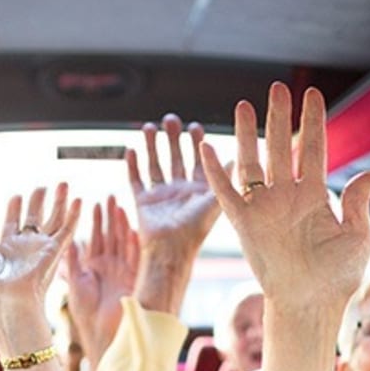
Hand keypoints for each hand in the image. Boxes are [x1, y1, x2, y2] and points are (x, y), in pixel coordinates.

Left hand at [0, 184, 80, 332]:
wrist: (8, 306)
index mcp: (7, 251)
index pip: (13, 224)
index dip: (15, 209)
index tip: (17, 197)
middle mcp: (26, 249)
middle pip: (35, 219)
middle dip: (38, 202)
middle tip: (43, 187)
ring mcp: (41, 250)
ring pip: (53, 220)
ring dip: (59, 202)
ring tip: (63, 184)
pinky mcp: (54, 252)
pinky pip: (67, 230)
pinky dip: (74, 215)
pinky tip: (79, 201)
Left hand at [61, 196, 138, 370]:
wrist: (102, 333)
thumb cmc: (86, 314)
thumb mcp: (75, 283)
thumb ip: (73, 262)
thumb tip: (68, 241)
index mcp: (94, 268)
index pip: (96, 239)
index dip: (95, 221)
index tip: (94, 203)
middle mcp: (110, 268)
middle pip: (110, 236)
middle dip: (109, 217)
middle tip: (109, 196)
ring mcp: (123, 272)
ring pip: (122, 243)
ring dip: (121, 225)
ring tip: (119, 205)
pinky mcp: (133, 279)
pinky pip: (135, 257)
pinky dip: (134, 243)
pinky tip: (132, 228)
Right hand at [126, 114, 220, 313]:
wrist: (171, 251)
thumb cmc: (195, 229)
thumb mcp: (214, 200)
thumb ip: (223, 178)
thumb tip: (238, 155)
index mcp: (198, 191)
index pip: (198, 160)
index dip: (196, 142)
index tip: (194, 125)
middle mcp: (180, 191)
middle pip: (175, 158)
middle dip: (173, 138)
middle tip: (171, 119)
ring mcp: (161, 196)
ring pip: (155, 164)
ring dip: (151, 145)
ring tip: (149, 126)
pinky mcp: (143, 202)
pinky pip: (136, 179)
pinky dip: (133, 165)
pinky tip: (131, 149)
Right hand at [199, 82, 369, 370]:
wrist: (310, 304)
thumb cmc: (337, 277)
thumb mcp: (357, 236)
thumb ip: (358, 202)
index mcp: (315, 197)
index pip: (314, 150)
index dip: (313, 121)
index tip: (313, 93)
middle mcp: (288, 198)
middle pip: (281, 147)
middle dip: (280, 117)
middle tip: (278, 87)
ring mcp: (265, 209)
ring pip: (252, 163)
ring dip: (247, 135)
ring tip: (244, 104)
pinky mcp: (244, 225)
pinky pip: (226, 195)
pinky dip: (215, 173)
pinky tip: (206, 148)